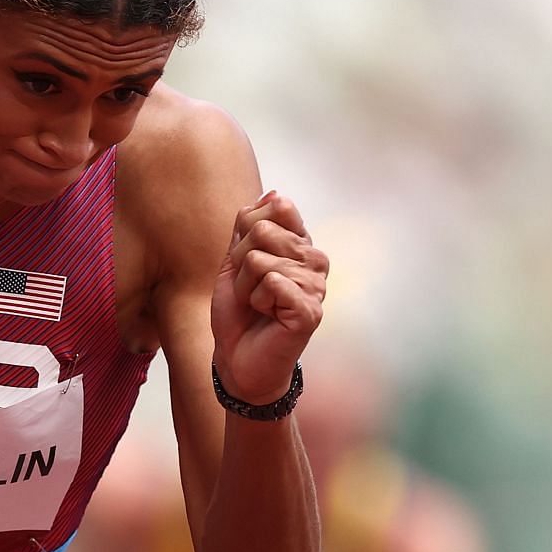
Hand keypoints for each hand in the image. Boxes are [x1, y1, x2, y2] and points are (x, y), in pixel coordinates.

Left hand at [210, 190, 326, 404]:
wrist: (237, 357)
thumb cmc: (238, 311)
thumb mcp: (235, 260)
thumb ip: (249, 226)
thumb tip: (275, 194)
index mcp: (300, 244)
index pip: (275, 209)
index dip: (246, 234)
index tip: (246, 262)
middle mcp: (315, 261)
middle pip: (263, 231)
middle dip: (241, 262)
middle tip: (249, 289)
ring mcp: (316, 285)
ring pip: (261, 259)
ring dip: (245, 286)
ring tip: (257, 305)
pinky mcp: (310, 310)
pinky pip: (272, 282)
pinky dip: (256, 300)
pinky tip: (268, 316)